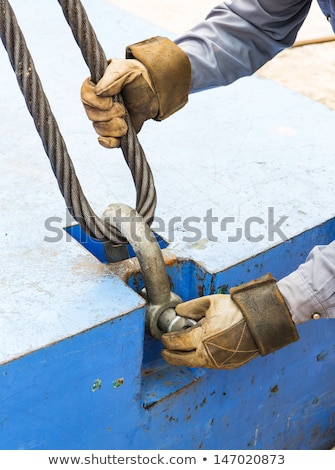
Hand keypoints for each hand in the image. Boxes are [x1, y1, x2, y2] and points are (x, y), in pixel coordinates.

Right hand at [81, 58, 158, 147]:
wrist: (151, 91)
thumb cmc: (134, 77)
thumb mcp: (124, 70)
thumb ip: (111, 78)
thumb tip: (98, 92)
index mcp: (93, 87)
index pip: (85, 96)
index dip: (97, 102)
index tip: (111, 100)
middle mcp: (94, 104)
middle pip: (92, 116)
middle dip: (110, 114)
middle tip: (123, 108)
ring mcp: (103, 119)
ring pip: (99, 129)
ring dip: (114, 126)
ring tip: (125, 119)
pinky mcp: (113, 131)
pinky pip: (107, 142)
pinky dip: (111, 142)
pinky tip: (117, 139)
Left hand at [161, 274, 298, 369]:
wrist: (262, 321)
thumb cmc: (237, 310)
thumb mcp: (211, 302)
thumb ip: (191, 307)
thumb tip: (179, 311)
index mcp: (201, 338)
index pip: (177, 343)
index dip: (167, 340)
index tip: (164, 337)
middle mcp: (208, 354)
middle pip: (182, 360)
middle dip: (171, 356)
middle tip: (165, 352)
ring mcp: (219, 362)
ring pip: (196, 364)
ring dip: (186, 358)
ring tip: (180, 352)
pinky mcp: (229, 365)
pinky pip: (210, 364)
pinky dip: (201, 359)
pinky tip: (200, 352)